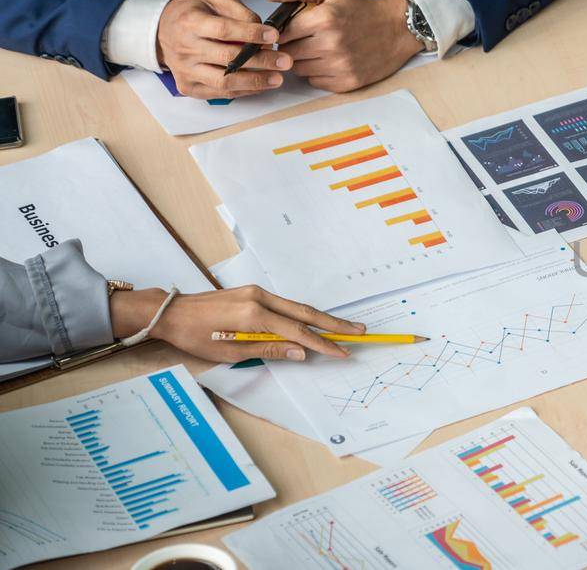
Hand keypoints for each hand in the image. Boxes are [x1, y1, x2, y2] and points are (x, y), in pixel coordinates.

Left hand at [110, 285, 365, 362]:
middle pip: (306, 313)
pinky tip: (315, 321)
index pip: (297, 332)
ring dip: (322, 318)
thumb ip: (268, 350)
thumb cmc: (194, 336)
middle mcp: (259, 298)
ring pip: (298, 307)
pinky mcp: (253, 292)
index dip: (322, 344)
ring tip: (344, 328)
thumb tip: (300, 352)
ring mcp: (257, 292)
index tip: (342, 352)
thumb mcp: (228, 351)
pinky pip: (285, 305)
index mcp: (253, 315)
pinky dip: (304, 314)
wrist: (170, 312)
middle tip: (359, 332)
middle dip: (334, 324)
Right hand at [155, 0, 289, 99]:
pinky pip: (220, 93)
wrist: (161, 30)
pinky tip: (261, 85)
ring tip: (278, 78)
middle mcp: (185, 49)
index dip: (251, 34)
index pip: (223, 30)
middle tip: (285, 61)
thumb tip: (264, 31)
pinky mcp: (188, 86)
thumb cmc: (194, 13)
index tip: (274, 36)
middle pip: (227, 58)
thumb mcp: (215, 0)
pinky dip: (244, 91)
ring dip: (255, 81)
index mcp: (190, 22)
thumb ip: (240, 12)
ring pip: (224, 81)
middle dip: (261, 61)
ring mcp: (185, 70)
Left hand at [265, 0, 422, 92]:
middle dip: (291, 45)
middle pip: (288, 54)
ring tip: (316, 49)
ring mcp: (340, 66)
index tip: (290, 29)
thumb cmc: (364, 7)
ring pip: (299, 70)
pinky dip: (317, 73)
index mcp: (324, 20)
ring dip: (303, 60)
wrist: (400, 27)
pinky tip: (328, 60)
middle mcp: (331, 45)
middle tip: (304, 38)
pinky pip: (315, 82)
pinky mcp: (347, 82)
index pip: (282, 33)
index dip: (282, 31)